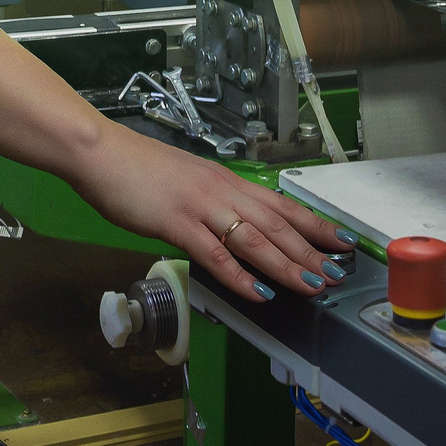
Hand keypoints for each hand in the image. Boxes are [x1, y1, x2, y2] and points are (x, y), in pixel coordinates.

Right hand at [68, 125, 359, 303]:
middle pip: (278, 224)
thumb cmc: (140, 168)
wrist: (101, 154)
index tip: (343, 241)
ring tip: (313, 285)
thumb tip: (236, 226)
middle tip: (339, 273)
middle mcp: (222, 191)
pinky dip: (240, 275)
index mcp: (227, 181)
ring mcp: (201, 206)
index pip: (282, 204)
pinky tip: (258, 292)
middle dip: (312, 251)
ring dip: (287, 264)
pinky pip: (216, 253)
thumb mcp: (189, 181)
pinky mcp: (177, 223)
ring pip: (255, 239)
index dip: (316, 224)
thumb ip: (215, 202)